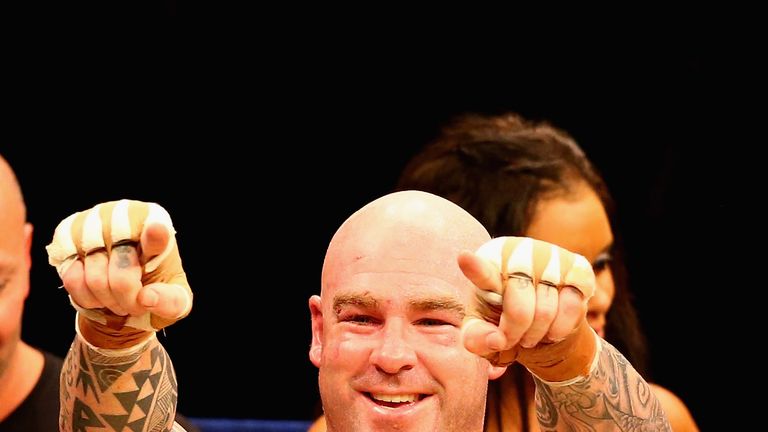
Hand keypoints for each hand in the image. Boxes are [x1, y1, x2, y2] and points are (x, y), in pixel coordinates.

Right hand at [47, 199, 191, 331]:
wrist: (121, 288)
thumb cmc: (154, 287)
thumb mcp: (175, 299)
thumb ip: (170, 301)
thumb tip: (147, 297)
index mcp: (158, 222)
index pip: (156, 233)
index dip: (154, 236)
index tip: (157, 231)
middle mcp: (124, 214)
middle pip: (122, 269)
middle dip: (127, 297)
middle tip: (133, 305)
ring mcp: (93, 220)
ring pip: (94, 278)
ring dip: (106, 299)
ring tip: (117, 298)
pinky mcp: (67, 234)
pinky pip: (72, 277)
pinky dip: (84, 295)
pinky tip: (96, 291)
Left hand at [458, 237, 594, 373]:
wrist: (541, 322)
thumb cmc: (503, 321)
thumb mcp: (482, 333)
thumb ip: (477, 339)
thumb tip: (497, 340)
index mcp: (487, 264)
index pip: (481, 271)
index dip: (474, 268)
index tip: (464, 259)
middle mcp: (518, 253)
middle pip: (519, 310)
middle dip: (516, 334)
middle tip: (512, 338)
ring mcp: (549, 256)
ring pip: (546, 312)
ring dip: (537, 334)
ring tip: (530, 331)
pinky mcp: (576, 267)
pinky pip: (571, 308)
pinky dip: (560, 328)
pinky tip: (551, 326)